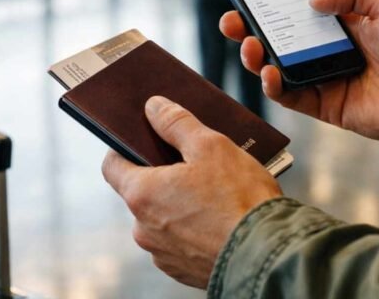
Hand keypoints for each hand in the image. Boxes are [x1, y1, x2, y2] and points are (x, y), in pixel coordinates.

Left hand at [102, 96, 282, 287]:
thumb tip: (154, 107)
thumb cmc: (239, 198)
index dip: (125, 148)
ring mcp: (162, 253)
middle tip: (195, 163)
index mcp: (142, 194)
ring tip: (216, 193)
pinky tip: (220, 219)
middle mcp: (143, 228)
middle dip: (164, 176)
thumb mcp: (210, 146)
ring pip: (163, 218)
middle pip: (142, 192)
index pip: (112, 165)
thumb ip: (177, 123)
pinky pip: (180, 241)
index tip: (144, 139)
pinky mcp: (182, 270)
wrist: (267, 253)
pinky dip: (194, 229)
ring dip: (180, 204)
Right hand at [221, 0, 378, 143]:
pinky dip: (274, 86)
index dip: (269, 4)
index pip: (295, 11)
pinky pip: (292, 97)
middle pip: (277, 40)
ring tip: (250, 46)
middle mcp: (327, 51)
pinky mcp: (328, 106)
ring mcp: (325, 79)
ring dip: (256, 57)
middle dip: (249, 30)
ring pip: (277, 68)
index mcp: (340, 24)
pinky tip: (269, 73)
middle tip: (231, 21)